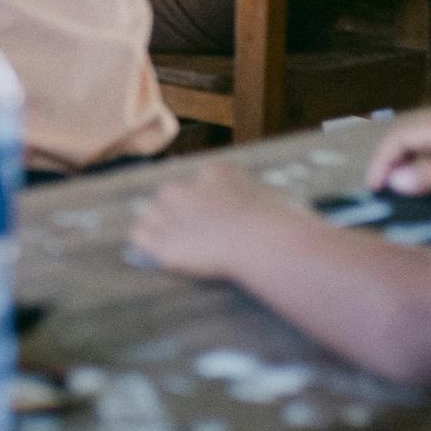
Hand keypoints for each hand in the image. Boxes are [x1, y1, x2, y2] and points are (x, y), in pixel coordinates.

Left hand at [130, 164, 306, 279]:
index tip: (215, 217)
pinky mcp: (162, 241)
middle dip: (175, 211)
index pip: (200, 182)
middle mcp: (188, 188)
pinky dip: (144, 246)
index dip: (204, 202)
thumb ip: (272, 204)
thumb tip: (290, 212)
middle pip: (169, 194)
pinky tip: (152, 255)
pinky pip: (139, 238)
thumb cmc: (281, 223)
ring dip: (155, 227)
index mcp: (216, 174)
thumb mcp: (281, 201)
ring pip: (148, 214)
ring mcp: (170, 214)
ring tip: (167, 244)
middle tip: (190, 232)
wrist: (260, 240)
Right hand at [362, 113, 430, 204]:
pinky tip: (421, 190)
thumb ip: (429, 177)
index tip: (375, 191)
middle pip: (406, 140)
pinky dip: (420, 172)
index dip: (382, 162)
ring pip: (419, 150)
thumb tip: (393, 180)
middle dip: (388, 163)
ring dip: (403, 168)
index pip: (400, 137)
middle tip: (380, 193)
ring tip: (395, 193)